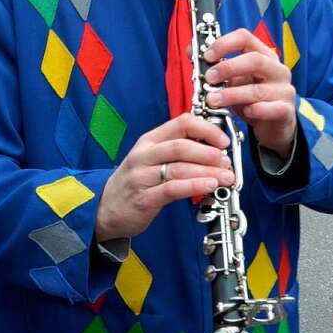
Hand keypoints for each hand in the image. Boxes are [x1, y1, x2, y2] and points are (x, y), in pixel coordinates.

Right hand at [95, 114, 233, 241]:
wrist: (105, 208)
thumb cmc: (136, 181)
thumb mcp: (152, 158)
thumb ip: (178, 150)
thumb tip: (214, 149)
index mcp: (150, 140)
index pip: (181, 123)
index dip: (206, 129)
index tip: (223, 140)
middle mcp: (145, 155)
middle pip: (181, 145)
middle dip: (209, 153)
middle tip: (227, 161)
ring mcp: (142, 176)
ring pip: (179, 167)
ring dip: (207, 171)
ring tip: (226, 177)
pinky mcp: (144, 198)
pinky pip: (172, 189)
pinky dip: (194, 186)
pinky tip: (209, 186)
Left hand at [203, 28, 296, 158]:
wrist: (275, 125)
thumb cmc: (252, 99)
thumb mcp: (234, 80)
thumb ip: (216, 67)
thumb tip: (191, 51)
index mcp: (264, 55)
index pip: (245, 38)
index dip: (224, 43)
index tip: (207, 55)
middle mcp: (277, 70)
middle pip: (254, 60)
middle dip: (228, 68)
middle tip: (209, 78)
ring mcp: (284, 90)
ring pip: (257, 89)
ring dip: (231, 94)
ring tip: (212, 101)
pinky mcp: (285, 111)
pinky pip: (270, 109)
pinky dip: (255, 110)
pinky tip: (245, 113)